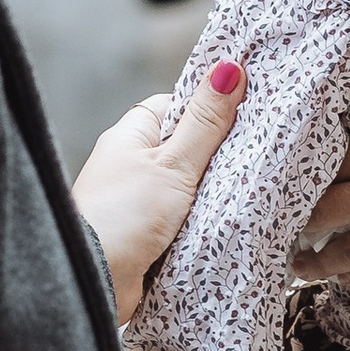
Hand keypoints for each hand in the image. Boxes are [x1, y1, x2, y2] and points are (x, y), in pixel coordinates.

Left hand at [73, 61, 245, 323]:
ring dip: (211, 198)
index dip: (211, 110)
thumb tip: (229, 69)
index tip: (246, 115)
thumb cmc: (125, 215)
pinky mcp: (148, 238)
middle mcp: (132, 166)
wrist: (94, 282)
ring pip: (190, 190)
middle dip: (218, 160)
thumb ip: (205, 122)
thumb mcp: (174, 164)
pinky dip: (201, 226)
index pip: (178, 107)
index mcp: (132, 136)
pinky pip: (185, 223)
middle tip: (254, 161)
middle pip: (188, 151)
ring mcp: (139, 203)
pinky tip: (225, 227)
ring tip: (247, 196)